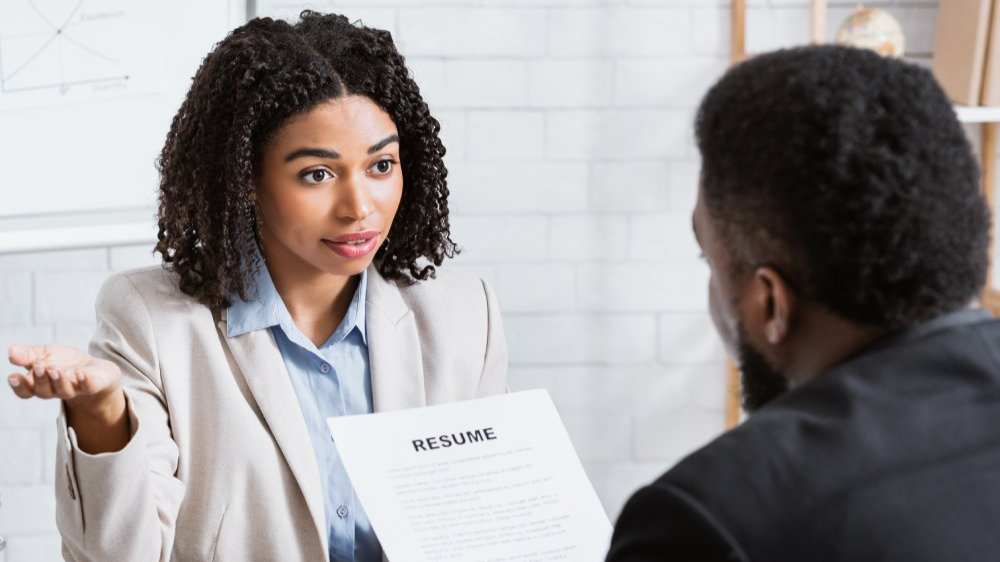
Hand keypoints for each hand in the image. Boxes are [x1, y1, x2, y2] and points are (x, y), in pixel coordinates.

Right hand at [9, 344, 129, 453]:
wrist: (96, 369)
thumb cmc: (65, 362)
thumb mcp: (45, 353)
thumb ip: (28, 355)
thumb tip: (11, 351)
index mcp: (40, 383)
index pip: (25, 390)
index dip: (19, 386)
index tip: (13, 377)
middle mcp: (55, 390)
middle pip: (43, 391)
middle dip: (40, 379)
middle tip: (40, 366)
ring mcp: (75, 389)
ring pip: (64, 391)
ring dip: (59, 381)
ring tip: (55, 369)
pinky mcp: (93, 385)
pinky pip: (88, 387)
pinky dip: (84, 381)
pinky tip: (80, 373)